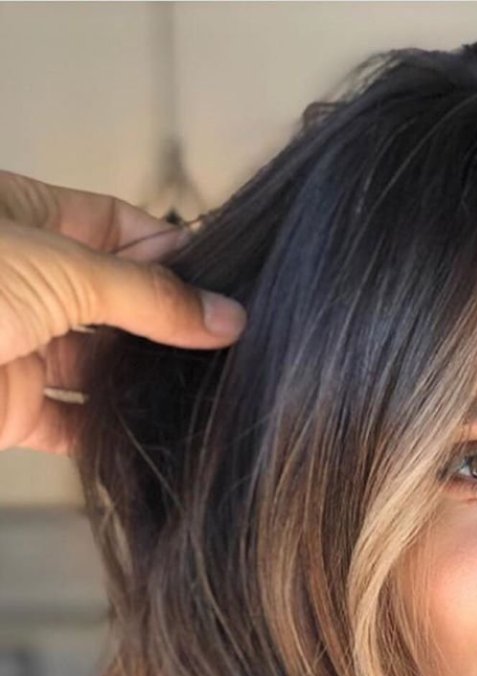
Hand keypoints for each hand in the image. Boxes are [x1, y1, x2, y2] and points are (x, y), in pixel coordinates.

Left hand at [0, 169, 246, 455]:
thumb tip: (228, 317)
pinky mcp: (11, 408)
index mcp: (26, 217)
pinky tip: (160, 433)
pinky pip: (73, 425)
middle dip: (168, 320)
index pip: (117, 226)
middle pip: (115, 298)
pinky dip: (112, 434)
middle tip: (232, 344)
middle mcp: (26, 279)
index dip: (172, 251)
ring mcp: (18, 344)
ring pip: (99, 363)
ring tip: (210, 388)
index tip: (228, 285)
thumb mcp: (63, 270)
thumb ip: (151, 297)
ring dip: (147, 378)